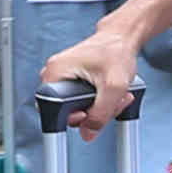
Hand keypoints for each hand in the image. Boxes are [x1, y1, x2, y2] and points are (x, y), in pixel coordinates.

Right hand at [46, 23, 143, 137]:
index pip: (49, 110)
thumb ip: (101, 113)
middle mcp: (54, 74)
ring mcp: (62, 77)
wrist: (122, 38)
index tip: (88, 113)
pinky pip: (81, 100)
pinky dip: (98, 101)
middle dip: (92, 112)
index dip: (70, 118)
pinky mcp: (72, 80)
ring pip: (75, 108)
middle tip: (111, 103)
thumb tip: (88, 134)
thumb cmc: (117, 51)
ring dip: (98, 108)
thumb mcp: (114, 86)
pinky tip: (110, 93)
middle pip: (65, 111)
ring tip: (115, 95)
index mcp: (55, 72)